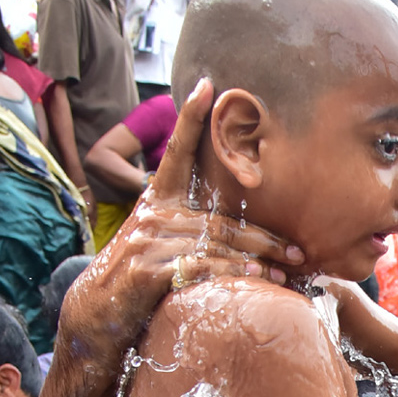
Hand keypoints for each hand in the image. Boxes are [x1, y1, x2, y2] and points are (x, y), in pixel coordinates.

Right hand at [63, 77, 301, 357]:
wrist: (97, 311)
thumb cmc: (139, 275)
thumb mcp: (159, 239)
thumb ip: (191, 224)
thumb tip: (238, 225)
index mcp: (158, 200)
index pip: (176, 152)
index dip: (191, 119)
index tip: (208, 85)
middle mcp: (155, 214)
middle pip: (223, 219)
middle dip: (266, 236)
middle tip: (300, 249)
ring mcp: (151, 241)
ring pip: (218, 244)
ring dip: (259, 259)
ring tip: (290, 270)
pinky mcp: (151, 270)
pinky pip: (202, 266)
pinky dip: (233, 272)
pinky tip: (259, 279)